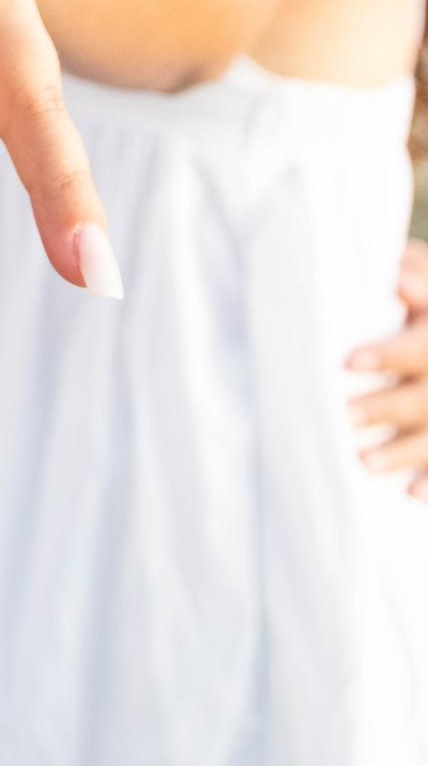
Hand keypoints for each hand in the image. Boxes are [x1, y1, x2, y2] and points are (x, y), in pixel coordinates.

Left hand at [346, 237, 427, 501]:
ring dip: (403, 451)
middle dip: (386, 407)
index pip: (418, 346)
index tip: (350, 362)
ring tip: (365, 462)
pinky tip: (411, 494)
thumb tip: (388, 273)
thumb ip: (411, 272)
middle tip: (345, 415)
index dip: (387, 354)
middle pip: (425, 396)